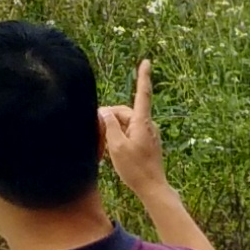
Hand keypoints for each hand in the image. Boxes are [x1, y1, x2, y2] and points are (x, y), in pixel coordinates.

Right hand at [98, 57, 169, 201]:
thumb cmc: (135, 168)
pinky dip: (120, 137)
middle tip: (96, 132)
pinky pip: (131, 133)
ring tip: (103, 146)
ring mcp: (149, 134)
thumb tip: (104, 111)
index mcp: (142, 122)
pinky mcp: (147, 143)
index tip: (146, 61)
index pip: (142, 94)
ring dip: (114, 130)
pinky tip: (112, 151)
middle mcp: (148, 125)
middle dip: (110, 118)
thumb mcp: (117, 146)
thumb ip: (110, 126)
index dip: (143, 76)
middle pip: (125, 112)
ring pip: (127, 124)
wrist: (153, 188)